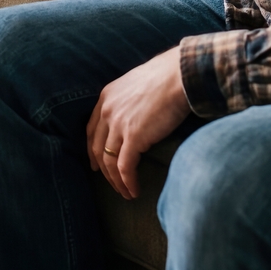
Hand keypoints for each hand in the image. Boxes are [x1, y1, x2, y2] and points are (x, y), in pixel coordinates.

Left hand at [86, 45, 190, 199]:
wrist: (179, 76)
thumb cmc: (167, 77)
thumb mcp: (138, 85)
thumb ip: (131, 101)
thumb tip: (138, 114)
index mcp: (106, 97)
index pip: (92, 129)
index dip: (92, 149)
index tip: (95, 163)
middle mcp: (107, 111)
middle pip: (97, 148)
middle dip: (103, 170)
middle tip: (110, 184)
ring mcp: (118, 124)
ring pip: (109, 161)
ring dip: (116, 181)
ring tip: (126, 193)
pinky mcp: (133, 137)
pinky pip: (125, 167)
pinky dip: (128, 182)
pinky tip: (134, 191)